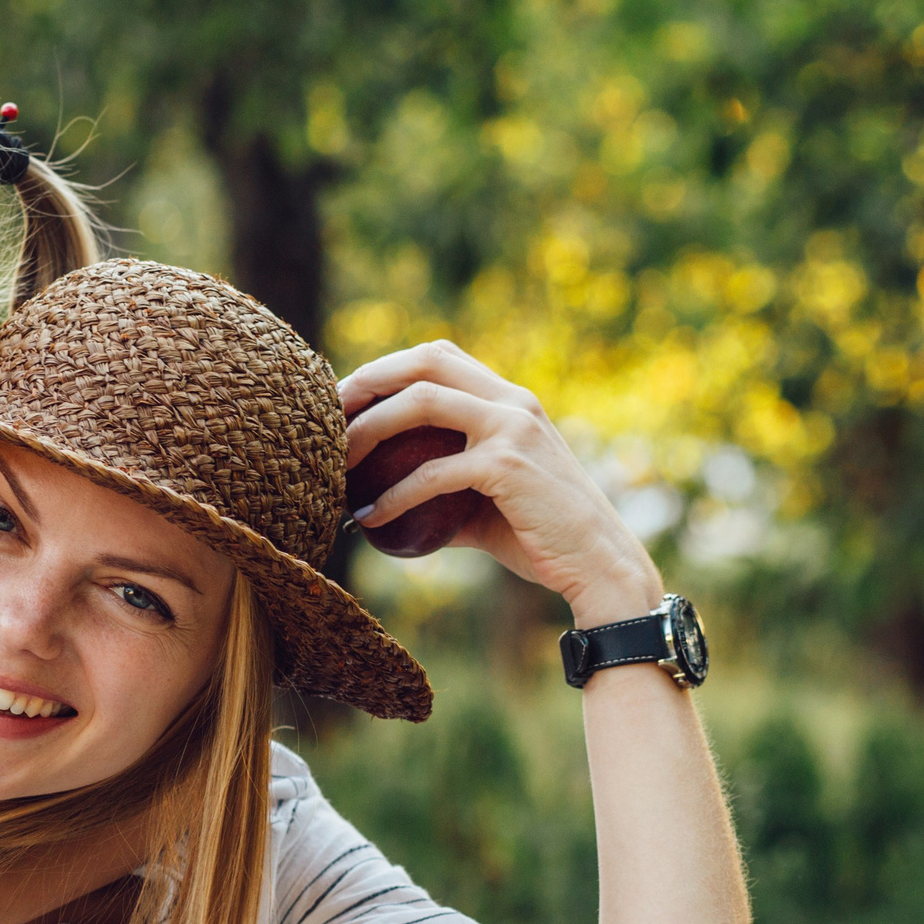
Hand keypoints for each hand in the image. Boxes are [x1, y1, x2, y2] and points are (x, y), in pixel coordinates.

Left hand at [339, 341, 662, 629]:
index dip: (386, 370)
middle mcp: (512, 401)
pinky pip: (431, 474)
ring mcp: (512, 428)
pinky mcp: (507, 466)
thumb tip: (381, 504)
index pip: (437, 357)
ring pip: (421, 404)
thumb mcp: (485, 506)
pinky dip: (392, 496)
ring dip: (369, 430)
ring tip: (336, 465)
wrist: (597, 566)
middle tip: (326, 418)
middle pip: (425, 362)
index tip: (344, 402)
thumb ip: (442, 491)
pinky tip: (367, 519)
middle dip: (368, 381)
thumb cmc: (541, 539)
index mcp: (510, 400)